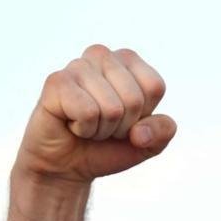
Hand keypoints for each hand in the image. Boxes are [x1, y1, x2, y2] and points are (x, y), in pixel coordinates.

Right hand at [15, 45, 176, 185]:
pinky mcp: (56, 81)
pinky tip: (71, 123)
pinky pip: (88, 112)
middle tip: (103, 124)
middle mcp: (102, 56)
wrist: (68, 164)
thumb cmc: (109, 145)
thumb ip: (163, 131)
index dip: (144, 114)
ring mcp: (77, 66)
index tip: (126, 118)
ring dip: (101, 129)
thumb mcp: (150, 143)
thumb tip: (140, 132)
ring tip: (87, 124)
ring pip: (112, 108)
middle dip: (122, 124)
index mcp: (129, 61)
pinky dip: (84, 129)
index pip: (154, 87)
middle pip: (134, 99)